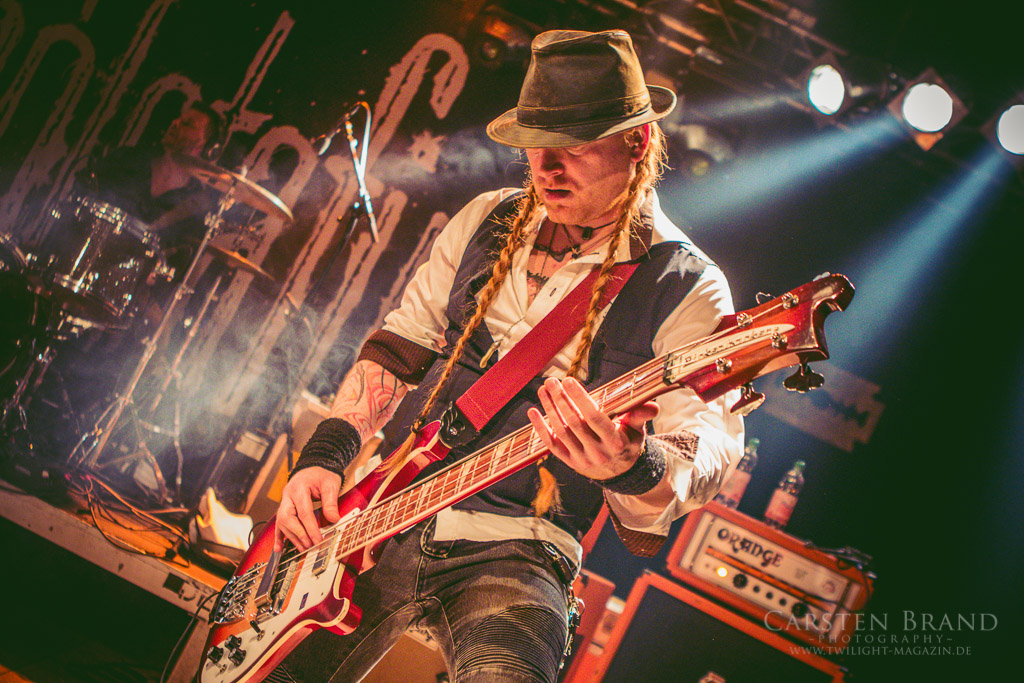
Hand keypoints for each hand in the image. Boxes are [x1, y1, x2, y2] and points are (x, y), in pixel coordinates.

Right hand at [274, 466, 341, 551]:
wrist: (314, 468)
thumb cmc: (322, 475)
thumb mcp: (330, 484)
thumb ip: (331, 502)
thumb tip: (333, 519)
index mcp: (298, 488)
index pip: (303, 512)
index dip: (310, 528)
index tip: (318, 540)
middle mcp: (288, 496)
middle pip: (287, 518)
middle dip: (298, 534)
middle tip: (310, 545)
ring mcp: (284, 502)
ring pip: (282, 523)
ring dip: (292, 537)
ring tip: (303, 548)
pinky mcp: (285, 508)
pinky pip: (279, 524)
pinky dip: (278, 537)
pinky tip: (278, 548)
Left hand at [527, 376, 659, 480]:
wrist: (620, 473)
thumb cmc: (627, 443)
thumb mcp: (637, 430)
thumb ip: (640, 416)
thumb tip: (652, 406)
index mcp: (615, 442)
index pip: (595, 418)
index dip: (579, 399)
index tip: (569, 381)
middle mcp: (597, 452)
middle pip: (574, 423)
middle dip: (561, 400)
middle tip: (552, 381)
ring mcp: (581, 459)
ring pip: (561, 431)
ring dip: (550, 409)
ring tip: (543, 389)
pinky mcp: (569, 462)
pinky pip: (552, 444)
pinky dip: (540, 428)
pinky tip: (533, 412)